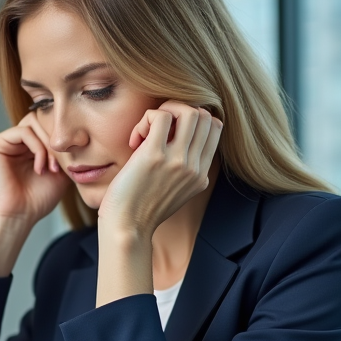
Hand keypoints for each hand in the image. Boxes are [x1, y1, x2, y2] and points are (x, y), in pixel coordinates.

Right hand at [0, 112, 71, 227]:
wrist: (19, 216)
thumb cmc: (37, 199)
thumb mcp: (61, 172)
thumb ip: (66, 151)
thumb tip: (78, 134)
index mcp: (29, 146)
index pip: (48, 125)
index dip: (62, 139)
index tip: (70, 162)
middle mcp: (16, 141)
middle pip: (41, 120)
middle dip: (56, 141)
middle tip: (60, 165)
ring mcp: (5, 141)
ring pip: (34, 124)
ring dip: (48, 145)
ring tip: (51, 168)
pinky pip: (23, 132)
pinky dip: (37, 148)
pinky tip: (40, 167)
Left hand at [99, 100, 222, 234]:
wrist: (126, 229)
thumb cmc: (140, 210)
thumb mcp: (174, 192)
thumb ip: (183, 170)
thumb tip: (177, 140)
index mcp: (201, 174)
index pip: (215, 127)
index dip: (191, 121)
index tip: (168, 135)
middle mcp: (194, 166)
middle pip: (204, 116)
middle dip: (178, 112)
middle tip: (155, 130)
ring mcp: (177, 161)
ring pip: (188, 111)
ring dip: (164, 112)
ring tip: (146, 132)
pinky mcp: (154, 156)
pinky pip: (160, 116)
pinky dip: (145, 120)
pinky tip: (134, 140)